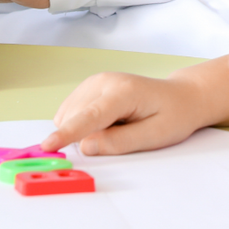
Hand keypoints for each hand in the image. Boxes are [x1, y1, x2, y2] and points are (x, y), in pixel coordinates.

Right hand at [40, 71, 214, 155]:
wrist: (180, 97)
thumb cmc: (172, 116)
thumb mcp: (155, 136)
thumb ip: (119, 142)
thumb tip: (86, 147)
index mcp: (123, 91)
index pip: (90, 116)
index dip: (68, 133)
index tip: (48, 146)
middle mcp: (104, 81)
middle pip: (76, 119)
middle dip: (86, 137)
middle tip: (122, 135)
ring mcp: (94, 82)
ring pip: (69, 116)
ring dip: (84, 130)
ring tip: (118, 125)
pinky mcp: (88, 88)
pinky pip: (71, 114)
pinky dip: (82, 124)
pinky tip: (107, 122)